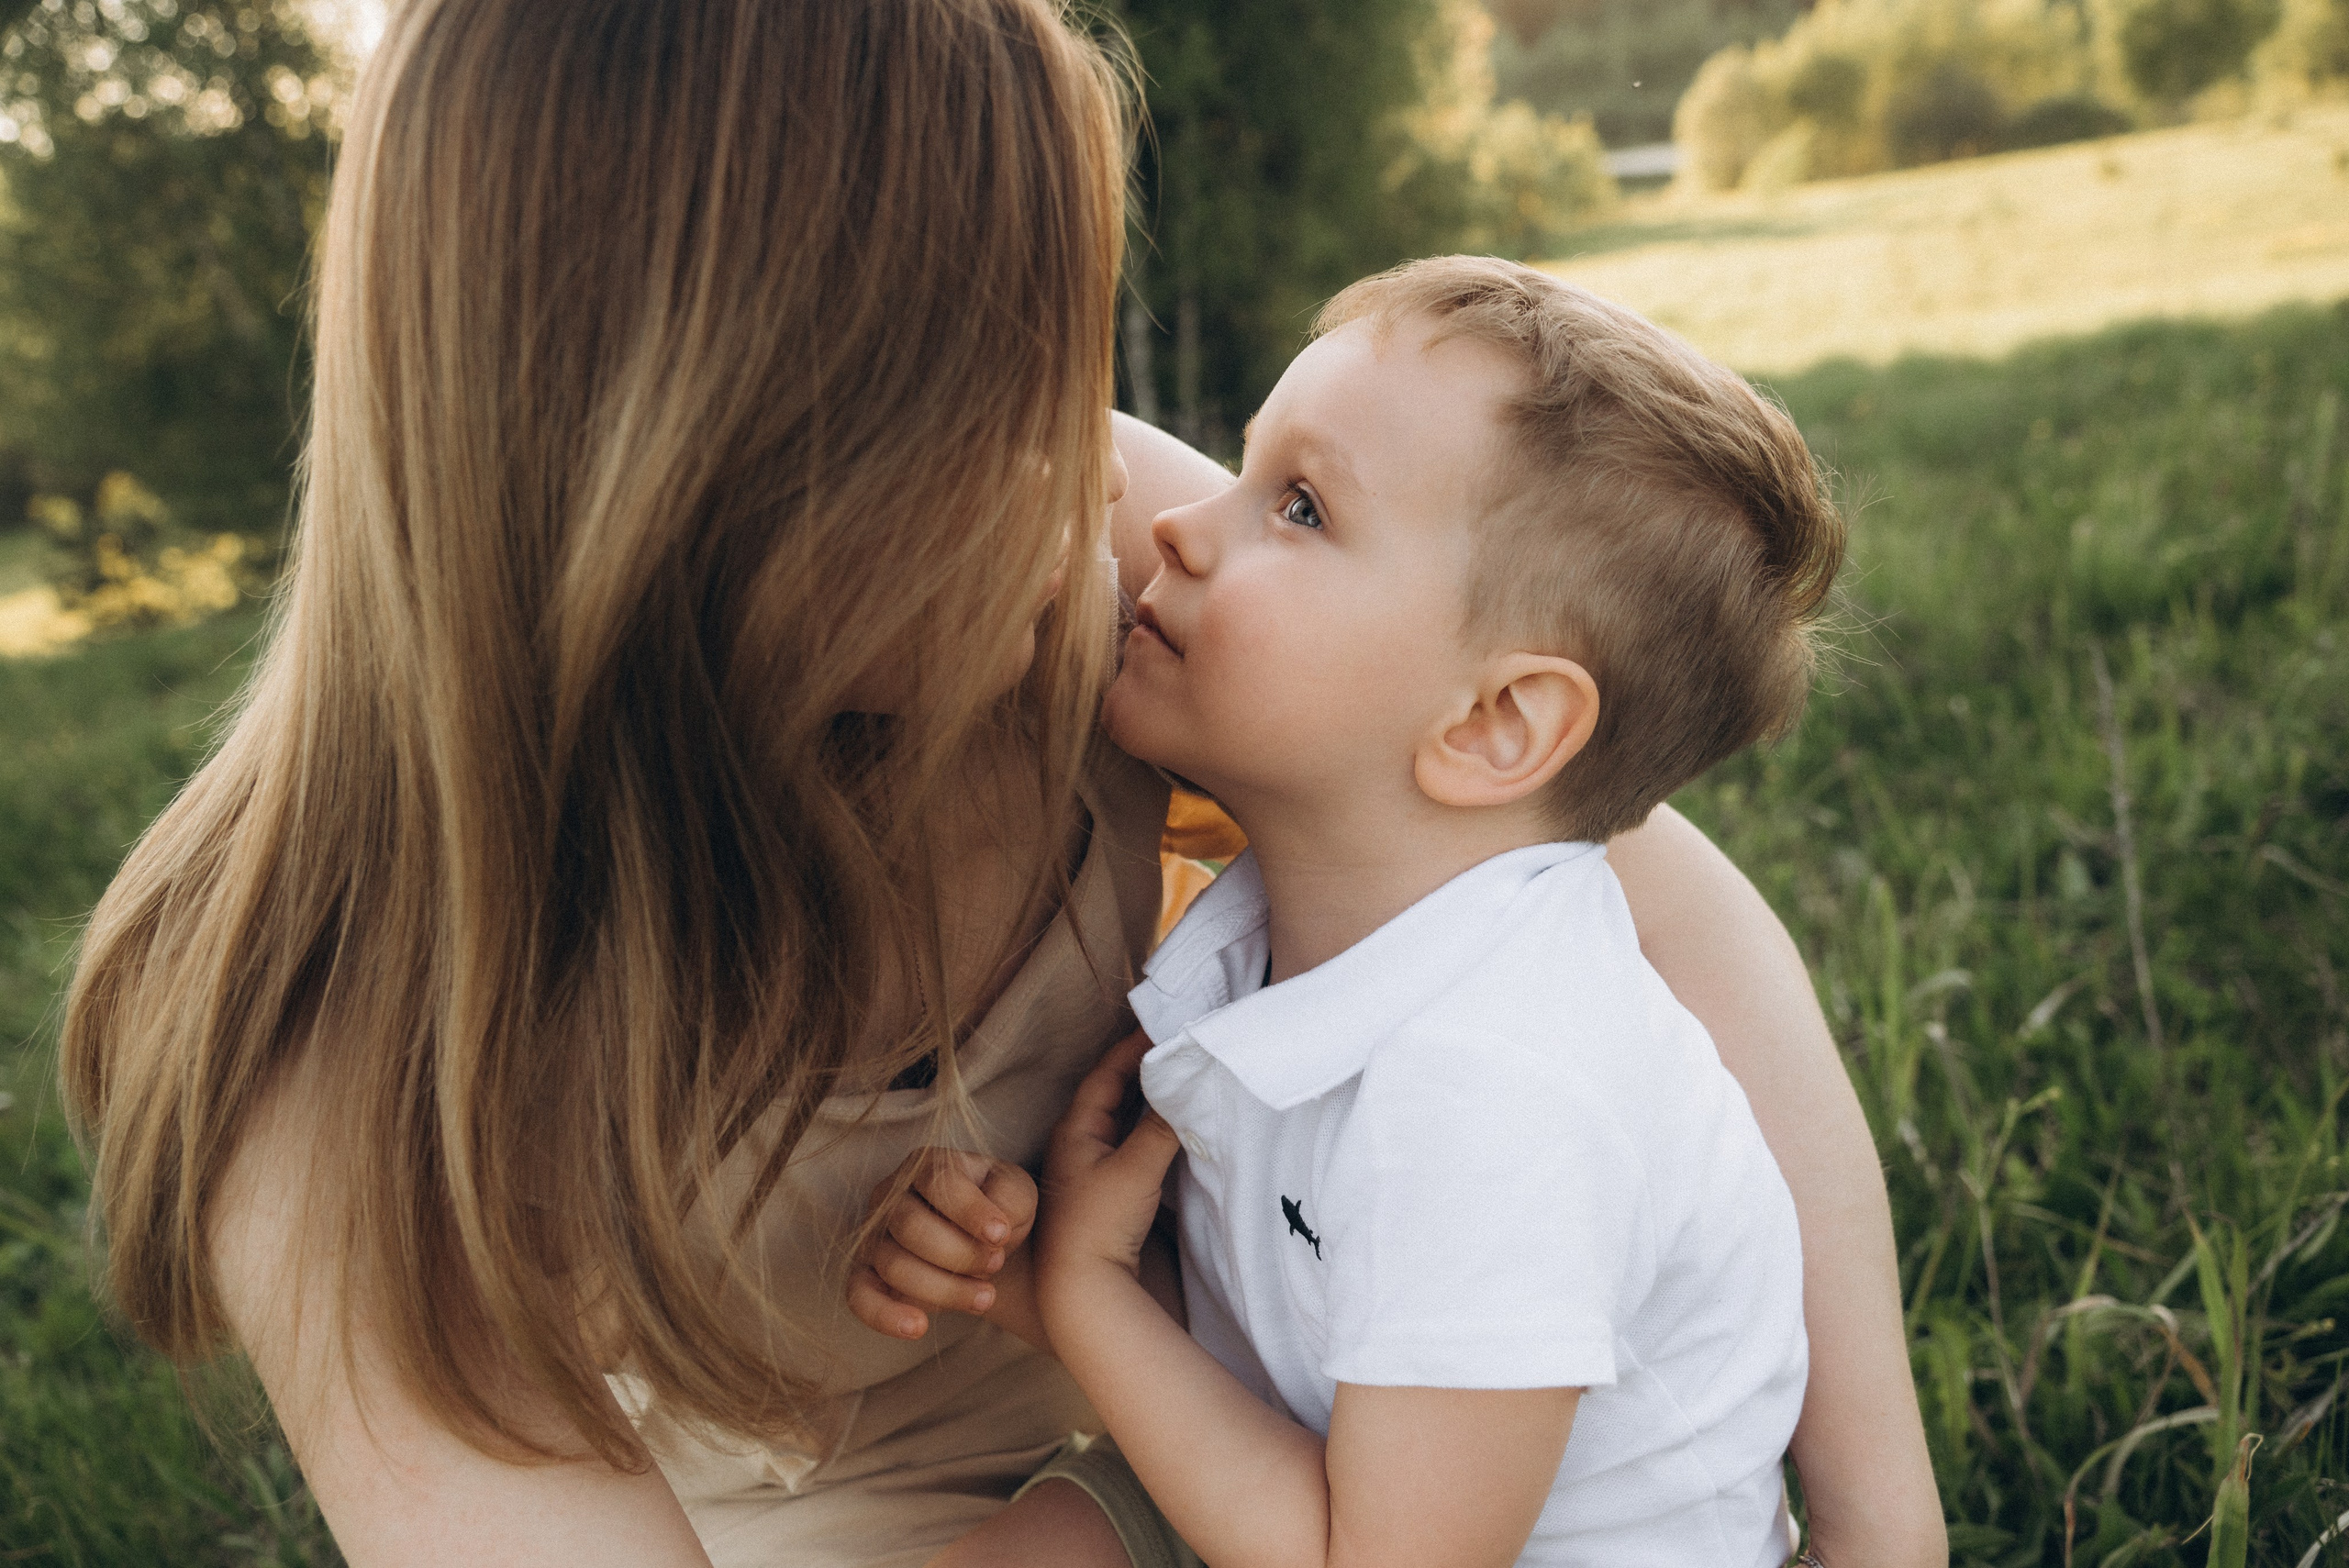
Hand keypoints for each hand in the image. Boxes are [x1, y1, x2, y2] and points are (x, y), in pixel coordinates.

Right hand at [846, 1147, 1036, 1341]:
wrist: (988, 1245)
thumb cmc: (1000, 1209)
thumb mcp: (1018, 1192)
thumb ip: (1010, 1197)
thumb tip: (993, 1224)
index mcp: (926, 1165)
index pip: (937, 1183)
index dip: (969, 1211)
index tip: (1000, 1235)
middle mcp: (890, 1196)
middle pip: (911, 1227)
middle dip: (960, 1253)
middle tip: (996, 1263)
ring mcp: (875, 1236)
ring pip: (894, 1266)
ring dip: (945, 1289)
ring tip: (985, 1297)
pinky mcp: (867, 1275)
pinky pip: (859, 1296)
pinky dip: (884, 1315)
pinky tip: (918, 1328)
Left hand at [1038, 1030, 1181, 1294]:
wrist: (1085, 1289)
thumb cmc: (1098, 1224)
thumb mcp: (1136, 1168)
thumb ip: (1162, 1126)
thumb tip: (1187, 1087)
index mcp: (1075, 1130)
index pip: (1106, 1074)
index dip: (1132, 1047)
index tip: (1161, 1025)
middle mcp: (1080, 1144)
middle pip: (1116, 1094)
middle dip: (1145, 1069)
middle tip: (1178, 1046)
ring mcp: (1094, 1170)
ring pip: (1126, 1121)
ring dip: (1151, 1101)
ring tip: (1183, 1077)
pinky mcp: (1111, 1194)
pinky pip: (1136, 1146)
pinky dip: (1156, 1130)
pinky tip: (1178, 1126)